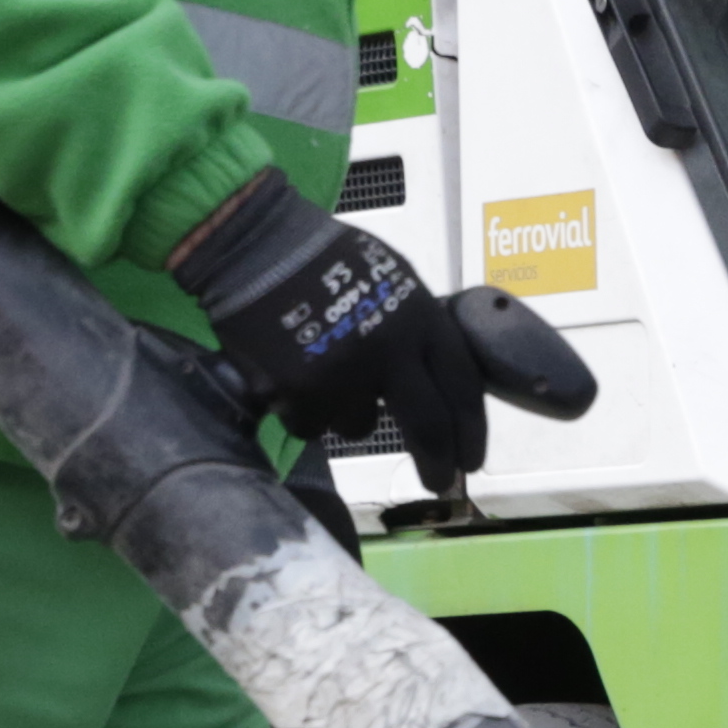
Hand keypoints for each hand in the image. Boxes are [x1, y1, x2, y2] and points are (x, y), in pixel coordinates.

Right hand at [171, 179, 484, 491]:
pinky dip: (302, 409)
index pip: (463, 386)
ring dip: (346, 413)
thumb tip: (441, 380)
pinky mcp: (300, 392)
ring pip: (360, 426)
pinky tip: (290, 371)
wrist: (257, 245)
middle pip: (428, 426)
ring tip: (325, 371)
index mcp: (420, 318)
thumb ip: (419, 328)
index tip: (471, 460)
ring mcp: (344, 374)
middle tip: (437, 481)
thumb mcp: (394, 278)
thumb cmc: (326, 257)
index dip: (471, 429)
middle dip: (437, 463)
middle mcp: (390, 350)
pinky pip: (312, 425)